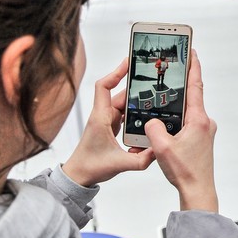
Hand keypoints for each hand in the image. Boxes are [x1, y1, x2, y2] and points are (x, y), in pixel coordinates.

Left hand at [63, 59, 154, 185]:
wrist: (79, 175)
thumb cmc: (90, 166)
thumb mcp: (120, 164)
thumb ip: (142, 160)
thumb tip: (158, 150)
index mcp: (100, 118)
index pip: (104, 87)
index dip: (116, 72)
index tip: (128, 62)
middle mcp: (103, 116)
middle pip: (121, 94)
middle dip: (137, 87)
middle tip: (153, 79)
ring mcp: (107, 121)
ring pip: (125, 104)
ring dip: (138, 101)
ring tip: (155, 96)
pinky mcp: (111, 127)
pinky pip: (125, 114)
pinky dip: (136, 112)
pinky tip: (148, 114)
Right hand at [144, 50, 218, 211]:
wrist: (198, 190)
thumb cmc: (186, 171)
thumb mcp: (161, 147)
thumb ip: (153, 128)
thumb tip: (150, 121)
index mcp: (198, 120)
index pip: (195, 86)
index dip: (193, 66)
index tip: (192, 51)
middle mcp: (204, 123)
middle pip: (191, 97)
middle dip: (180, 84)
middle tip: (172, 69)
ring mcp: (204, 131)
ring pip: (187, 112)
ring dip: (175, 107)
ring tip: (161, 102)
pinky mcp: (201, 139)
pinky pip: (187, 124)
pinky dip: (176, 121)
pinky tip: (164, 127)